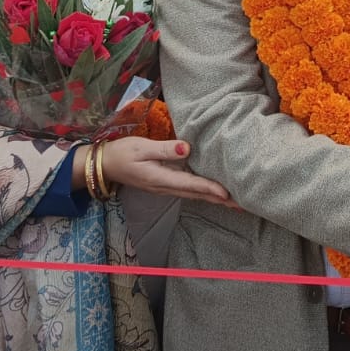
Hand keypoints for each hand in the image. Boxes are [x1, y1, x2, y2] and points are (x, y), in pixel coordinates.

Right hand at [88, 139, 231, 204]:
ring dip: (216, 198)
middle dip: (221, 200)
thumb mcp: (142, 147)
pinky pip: (190, 190)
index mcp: (161, 178)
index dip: (210, 188)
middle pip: (198, 195)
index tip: (228, 193)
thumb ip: (165, 149)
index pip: (190, 184)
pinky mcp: (166, 183)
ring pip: (195, 195)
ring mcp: (166, 187)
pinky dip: (205, 192)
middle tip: (244, 204)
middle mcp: (167, 187)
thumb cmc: (123, 153)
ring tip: (236, 201)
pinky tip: (215, 192)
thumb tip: (187, 149)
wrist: (106, 165)